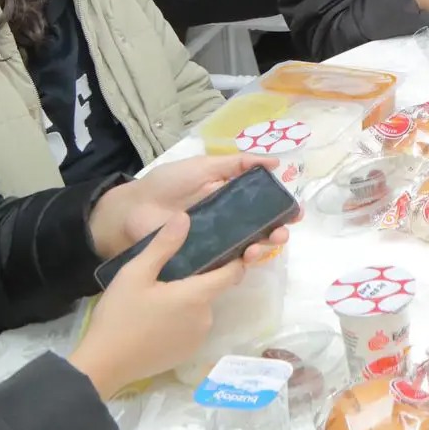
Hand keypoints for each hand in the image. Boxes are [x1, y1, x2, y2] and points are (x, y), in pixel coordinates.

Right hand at [68, 214, 246, 398]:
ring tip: (157, 298)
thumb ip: (163, 246)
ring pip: (199, 310)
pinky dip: (180, 321)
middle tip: (166, 276)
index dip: (234, 260)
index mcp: (197, 296)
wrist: (103, 366)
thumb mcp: (135, 274)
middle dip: (196, 280)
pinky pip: (191, 329)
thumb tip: (185, 217)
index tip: (227, 247)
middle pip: (211, 290)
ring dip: (186, 302)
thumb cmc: (119, 316)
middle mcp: (205, 318)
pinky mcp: (186, 354)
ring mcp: (197, 339)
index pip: (231, 273)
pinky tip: (155, 321)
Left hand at [88, 154, 295, 259]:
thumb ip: (237, 164)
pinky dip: (239, 266)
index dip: (282, 209)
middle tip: (281, 233)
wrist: (133, 209)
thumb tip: (275, 162)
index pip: (264, 206)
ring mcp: (216, 244)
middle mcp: (228, 224)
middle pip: (261, 231)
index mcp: (232, 199)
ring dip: (261, 249)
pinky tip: (245, 259)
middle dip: (277, 233)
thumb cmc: (168, 184)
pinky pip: (224, 267)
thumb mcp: (205, 166)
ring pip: (247, 250)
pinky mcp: (201, 262)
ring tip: (261, 246)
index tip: (295, 212)